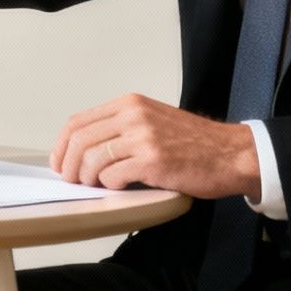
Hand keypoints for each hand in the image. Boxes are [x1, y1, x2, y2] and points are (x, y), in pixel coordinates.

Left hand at [50, 93, 260, 199]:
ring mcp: (143, 137)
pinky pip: (113, 175)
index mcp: (129, 104)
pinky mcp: (152, 161)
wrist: (231, 153)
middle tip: (72, 181)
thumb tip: (82, 149)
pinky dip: (110, 185)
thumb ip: (120, 128)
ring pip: (91, 159)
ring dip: (87, 178)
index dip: (61, 146)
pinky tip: (121, 186)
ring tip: (96, 186)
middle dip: (69, 166)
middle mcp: (133, 115)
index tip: (59, 163)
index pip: (78, 122)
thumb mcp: (151, 120)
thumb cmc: (193, 142)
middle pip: (79, 140)